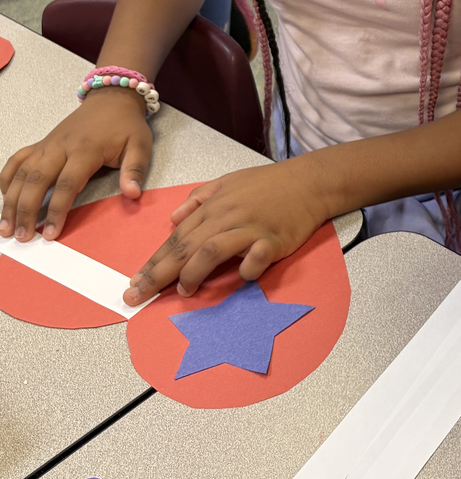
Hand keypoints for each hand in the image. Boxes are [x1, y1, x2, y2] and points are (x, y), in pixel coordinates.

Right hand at [0, 88, 150, 241]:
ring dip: (11, 200)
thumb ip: (135, 169)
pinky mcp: (41, 142)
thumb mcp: (140, 144)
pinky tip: (4, 196)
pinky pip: (17, 159)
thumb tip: (133, 194)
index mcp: (86, 150)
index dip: (57, 210)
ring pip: (22, 173)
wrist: (112, 99)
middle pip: (37, 180)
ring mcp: (48, 144)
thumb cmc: (126, 125)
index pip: (67, 184)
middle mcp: (61, 147)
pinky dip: (7, 177)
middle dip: (26, 210)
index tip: (51, 233)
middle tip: (22, 236)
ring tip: (6, 227)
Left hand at [124, 159, 326, 304]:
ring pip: (212, 251)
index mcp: (214, 205)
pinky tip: (241, 277)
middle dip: (158, 274)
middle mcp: (227, 217)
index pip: (177, 237)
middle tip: (137, 297)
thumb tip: (173, 219)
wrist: (309, 181)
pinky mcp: (274, 239)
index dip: (154, 261)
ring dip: (193, 274)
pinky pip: (255, 258)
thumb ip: (199, 198)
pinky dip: (245, 270)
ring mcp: (250, 228)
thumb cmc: (270, 183)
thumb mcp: (229, 181)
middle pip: (186, 247)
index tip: (134, 283)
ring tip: (183, 291)